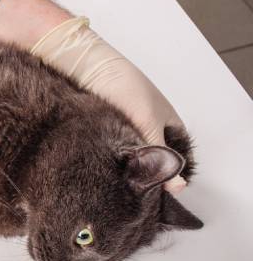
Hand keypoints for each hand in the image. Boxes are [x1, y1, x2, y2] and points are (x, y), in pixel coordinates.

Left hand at [31, 17, 185, 193]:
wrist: (84, 65)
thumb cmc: (122, 85)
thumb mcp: (146, 121)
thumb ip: (157, 153)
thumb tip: (176, 186)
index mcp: (169, 122)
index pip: (177, 158)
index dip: (170, 175)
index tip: (157, 194)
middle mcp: (149, 127)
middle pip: (152, 161)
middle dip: (144, 176)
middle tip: (133, 195)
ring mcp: (126, 129)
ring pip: (129, 159)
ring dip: (124, 171)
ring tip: (115, 187)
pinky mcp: (104, 131)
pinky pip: (111, 153)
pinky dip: (108, 163)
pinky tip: (100, 173)